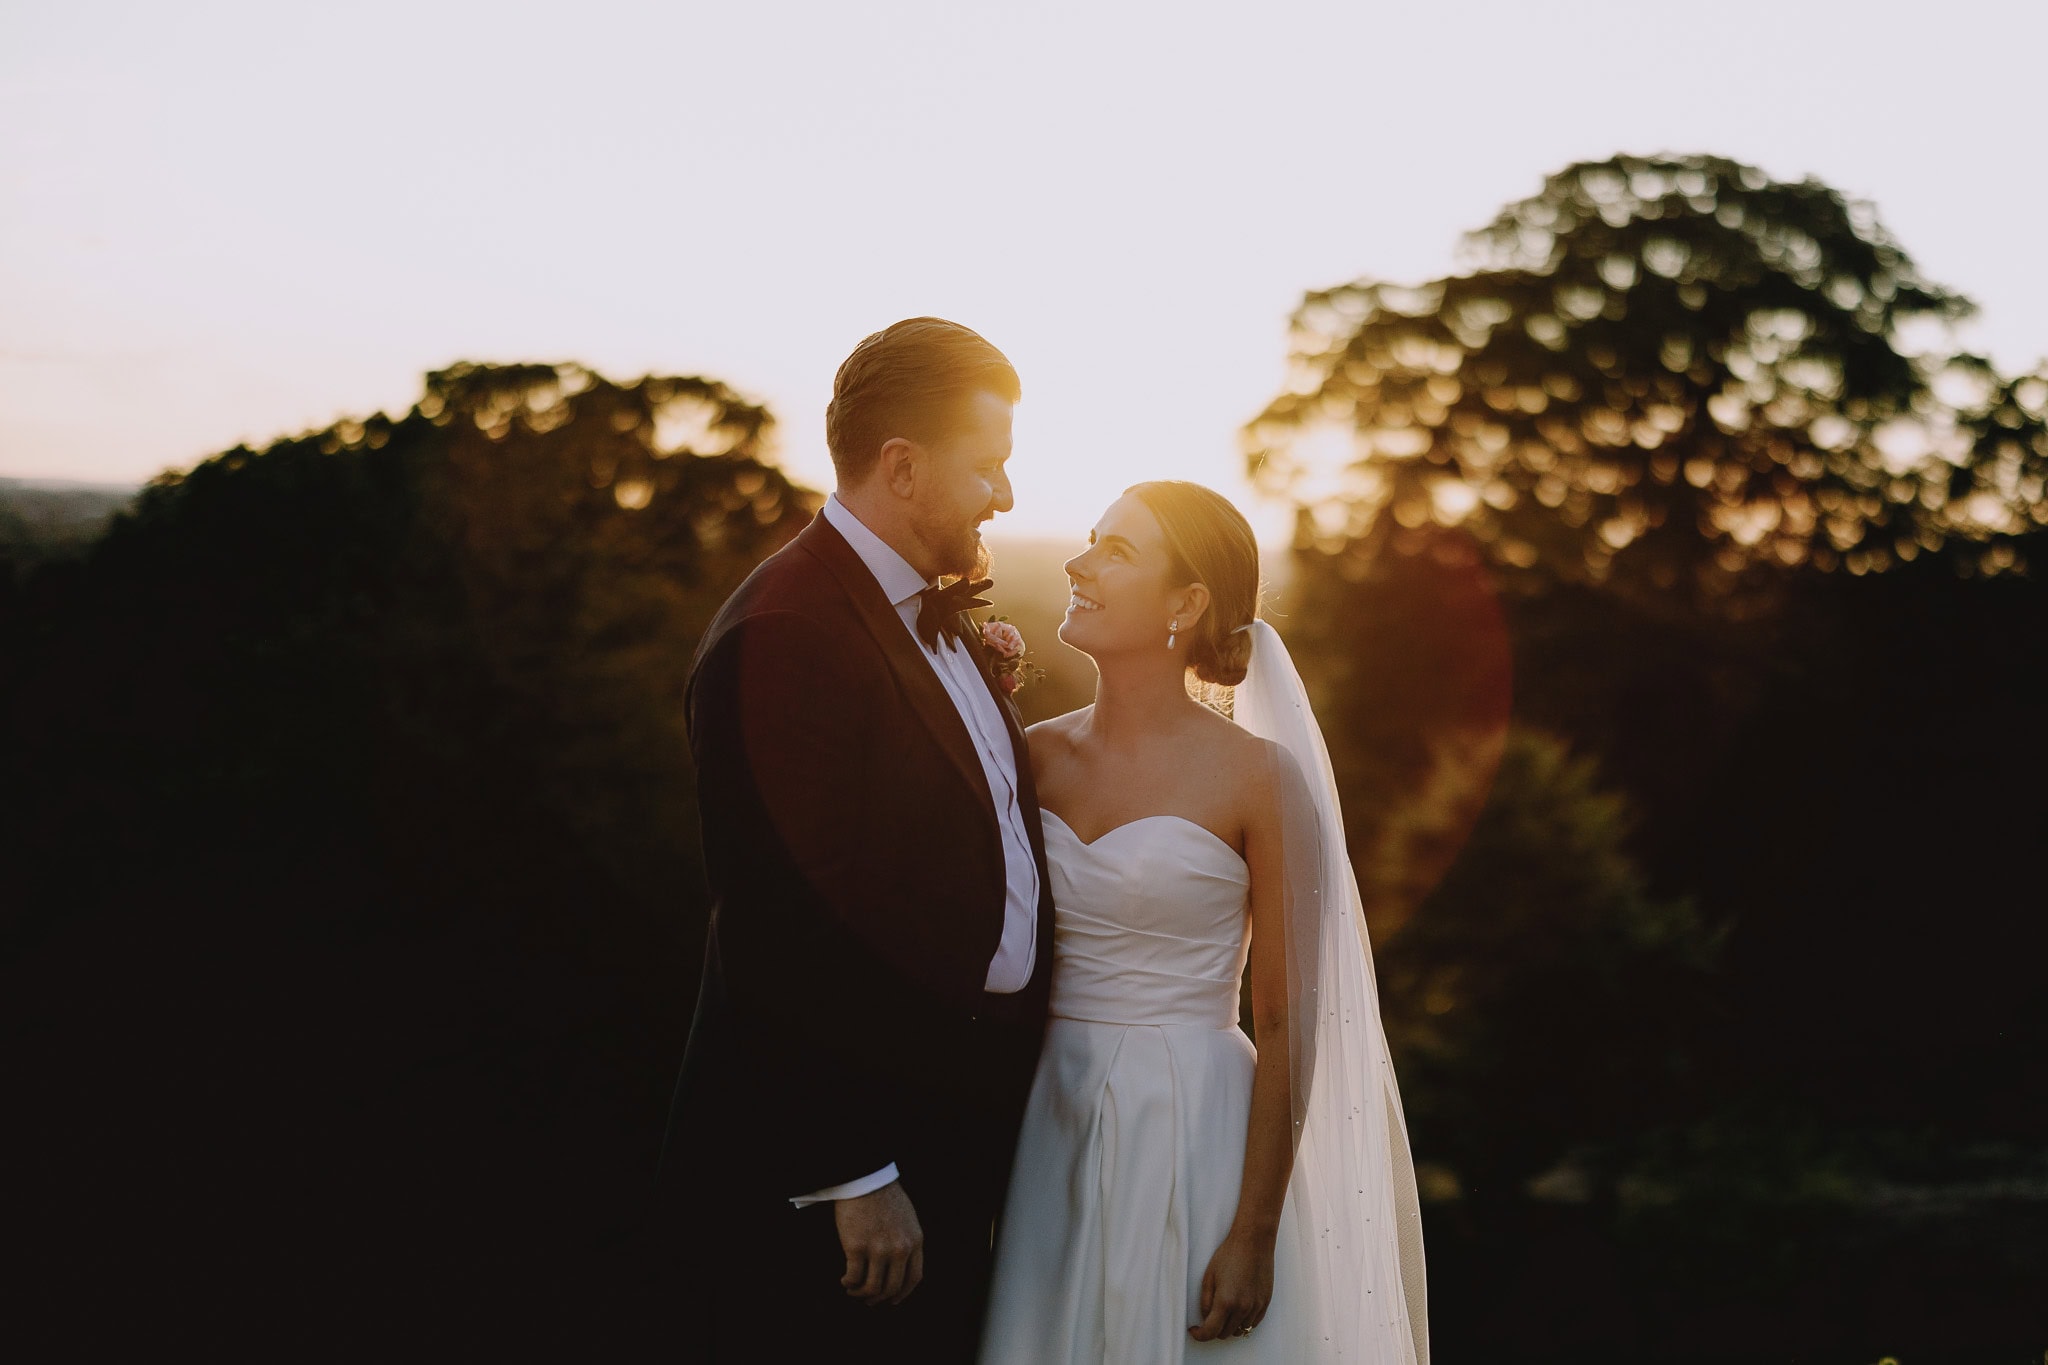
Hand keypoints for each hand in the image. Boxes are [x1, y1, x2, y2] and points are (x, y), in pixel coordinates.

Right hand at [834, 1179, 923, 1306]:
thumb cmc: (883, 1195)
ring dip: (861, 1294)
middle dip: (879, 1298)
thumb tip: (900, 1264)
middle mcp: (899, 1249)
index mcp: (914, 1241)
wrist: (865, 1179)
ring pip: (872, 1287)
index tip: (893, 1300)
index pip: (914, 1278)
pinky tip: (845, 1280)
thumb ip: (907, 1240)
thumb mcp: (907, 1218)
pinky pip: (854, 1277)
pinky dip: (849, 1283)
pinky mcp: (856, 1247)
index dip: (903, 1294)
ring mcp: (878, 1250)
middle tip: (869, 1300)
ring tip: (853, 1290)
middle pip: (892, 1287)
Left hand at [1188, 1226, 1273, 1341]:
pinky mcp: (1265, 1302)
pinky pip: (1253, 1323)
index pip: (1211, 1332)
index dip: (1200, 1335)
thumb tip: (1205, 1318)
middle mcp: (1242, 1308)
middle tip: (1208, 1318)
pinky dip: (1243, 1321)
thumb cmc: (1229, 1255)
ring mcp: (1256, 1307)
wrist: (1253, 1242)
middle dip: (1214, 1330)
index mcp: (1225, 1302)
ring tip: (1224, 1312)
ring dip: (1230, 1326)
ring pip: (1240, 1331)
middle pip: (1225, 1334)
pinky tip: (1237, 1310)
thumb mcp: (1209, 1276)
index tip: (1195, 1330)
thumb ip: (1205, 1301)